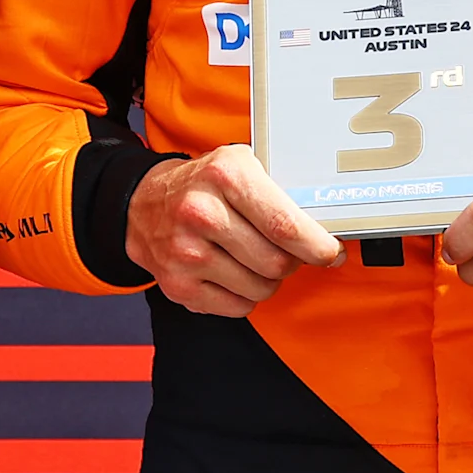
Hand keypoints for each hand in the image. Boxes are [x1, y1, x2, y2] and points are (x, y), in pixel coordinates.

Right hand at [124, 144, 340, 316]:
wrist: (142, 204)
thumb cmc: (203, 185)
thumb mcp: (240, 165)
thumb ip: (282, 193)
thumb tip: (325, 233)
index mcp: (225, 175)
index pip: (285, 225)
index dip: (317, 246)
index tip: (330, 253)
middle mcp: (201, 213)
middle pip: (277, 262)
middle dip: (293, 261)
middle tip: (286, 251)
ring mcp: (186, 253)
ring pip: (262, 288)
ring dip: (268, 279)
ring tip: (253, 257)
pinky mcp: (178, 285)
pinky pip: (239, 307)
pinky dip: (245, 294)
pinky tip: (232, 271)